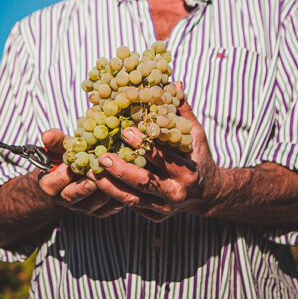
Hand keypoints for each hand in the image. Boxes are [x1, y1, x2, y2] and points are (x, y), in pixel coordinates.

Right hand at [37, 129, 123, 217]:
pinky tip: (125, 185)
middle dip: (84, 186)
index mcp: (50, 185)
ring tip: (113, 176)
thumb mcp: (60, 148)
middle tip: (95, 173)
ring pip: (92, 205)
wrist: (75, 176)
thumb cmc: (67, 158)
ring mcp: (82, 207)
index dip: (60, 177)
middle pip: (72, 197)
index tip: (69, 165)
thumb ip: (55, 141)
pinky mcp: (98, 211)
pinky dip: (116, 199)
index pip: (50, 185)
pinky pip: (107, 209)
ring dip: (103, 191)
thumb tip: (47, 135)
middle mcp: (65, 199)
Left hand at [86, 84, 221, 221]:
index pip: (163, 157)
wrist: (209, 194)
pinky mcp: (153, 216)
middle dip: (121, 170)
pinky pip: (129, 206)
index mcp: (187, 171)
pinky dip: (112, 194)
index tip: (126, 130)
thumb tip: (172, 82)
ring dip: (108, 185)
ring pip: (131, 199)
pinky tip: (95, 181)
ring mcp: (163, 208)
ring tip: (88, 170)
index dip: (144, 144)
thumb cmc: (198, 156)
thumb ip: (182, 111)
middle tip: (101, 156)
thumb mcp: (195, 135)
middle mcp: (175, 193)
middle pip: (144, 183)